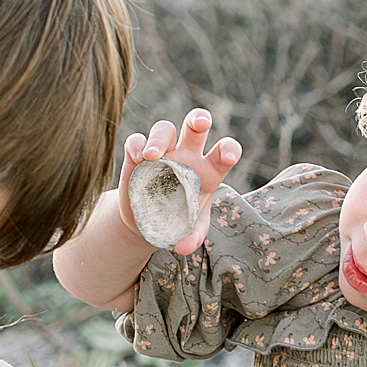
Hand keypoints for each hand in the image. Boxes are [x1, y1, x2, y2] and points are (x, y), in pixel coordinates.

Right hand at [122, 109, 240, 254]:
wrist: (150, 220)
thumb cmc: (179, 220)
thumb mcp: (190, 230)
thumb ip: (192, 237)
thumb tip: (184, 247)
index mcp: (208, 170)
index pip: (223, 153)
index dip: (228, 149)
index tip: (230, 155)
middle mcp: (187, 155)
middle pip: (195, 127)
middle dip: (198, 119)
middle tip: (200, 122)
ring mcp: (162, 152)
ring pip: (164, 129)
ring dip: (159, 137)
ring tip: (153, 156)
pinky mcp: (138, 156)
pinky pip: (136, 141)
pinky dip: (137, 145)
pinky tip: (137, 158)